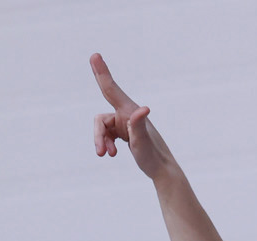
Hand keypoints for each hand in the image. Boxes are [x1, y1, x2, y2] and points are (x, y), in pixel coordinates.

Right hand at [92, 53, 175, 180]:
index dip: (101, 73)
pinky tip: (111, 154)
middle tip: (98, 107)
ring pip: (102, 127)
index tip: (95, 55)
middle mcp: (127, 113)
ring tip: (106, 154)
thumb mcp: (143, 142)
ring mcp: (125, 123)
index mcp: (130, 111)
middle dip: (98, 127)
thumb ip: (139, 125)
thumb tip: (143, 109)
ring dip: (101, 140)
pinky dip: (106, 143)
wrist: (162, 170)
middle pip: (103, 112)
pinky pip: (107, 134)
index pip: (111, 90)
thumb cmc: (153, 156)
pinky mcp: (124, 132)